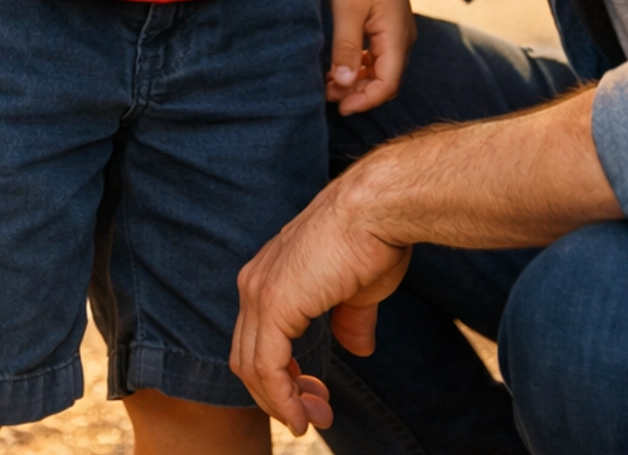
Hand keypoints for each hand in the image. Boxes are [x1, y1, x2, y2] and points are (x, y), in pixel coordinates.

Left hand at [232, 174, 411, 435]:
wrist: (378, 207)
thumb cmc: (374, 237)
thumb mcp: (359, 290)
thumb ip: (349, 320)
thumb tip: (358, 349)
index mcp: (271, 273)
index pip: (258, 339)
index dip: (283, 376)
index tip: (315, 396)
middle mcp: (256, 281)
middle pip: (249, 357)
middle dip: (280, 396)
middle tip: (315, 416)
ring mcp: (260, 291)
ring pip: (253, 368)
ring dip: (282, 404)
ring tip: (314, 420)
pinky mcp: (273, 303)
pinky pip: (267, 368)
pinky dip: (282, 399)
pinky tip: (303, 415)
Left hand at [325, 0, 414, 114]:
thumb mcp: (347, 10)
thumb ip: (346, 48)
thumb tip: (343, 85)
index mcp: (397, 36)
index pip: (387, 84)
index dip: (364, 100)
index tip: (339, 106)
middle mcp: (402, 37)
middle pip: (386, 80)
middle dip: (359, 93)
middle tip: (328, 95)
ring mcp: (397, 30)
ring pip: (381, 68)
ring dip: (357, 80)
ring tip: (328, 83)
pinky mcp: (388, 23)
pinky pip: (377, 54)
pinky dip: (359, 65)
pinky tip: (339, 65)